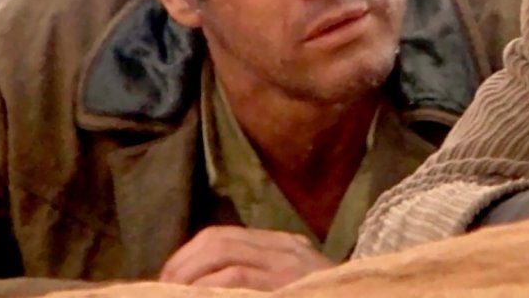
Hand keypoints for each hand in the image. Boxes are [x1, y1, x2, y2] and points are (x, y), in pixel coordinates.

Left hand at [158, 226, 331, 289]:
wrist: (365, 296)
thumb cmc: (317, 294)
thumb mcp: (291, 285)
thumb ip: (259, 278)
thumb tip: (205, 286)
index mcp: (285, 247)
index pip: (224, 237)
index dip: (188, 256)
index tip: (170, 281)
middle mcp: (287, 249)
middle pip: (218, 240)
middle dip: (181, 265)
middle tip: (162, 289)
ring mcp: (290, 265)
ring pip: (223, 253)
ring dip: (190, 277)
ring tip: (173, 294)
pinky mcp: (287, 283)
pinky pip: (236, 277)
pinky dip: (209, 289)